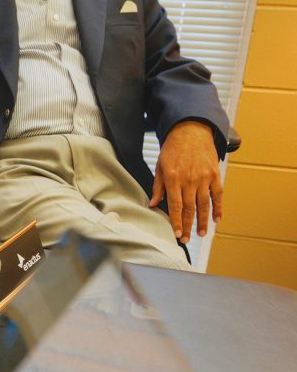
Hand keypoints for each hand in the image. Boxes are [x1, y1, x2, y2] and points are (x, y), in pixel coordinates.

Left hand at [150, 120, 222, 242]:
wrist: (191, 131)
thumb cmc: (172, 150)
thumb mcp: (160, 166)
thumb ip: (158, 187)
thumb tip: (153, 205)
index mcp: (173, 178)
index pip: (175, 206)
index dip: (177, 222)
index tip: (177, 234)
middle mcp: (190, 180)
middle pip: (190, 208)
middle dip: (189, 226)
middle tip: (187, 240)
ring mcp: (204, 177)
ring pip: (204, 204)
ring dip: (204, 221)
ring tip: (202, 234)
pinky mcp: (215, 174)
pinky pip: (218, 195)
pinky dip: (219, 208)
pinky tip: (217, 219)